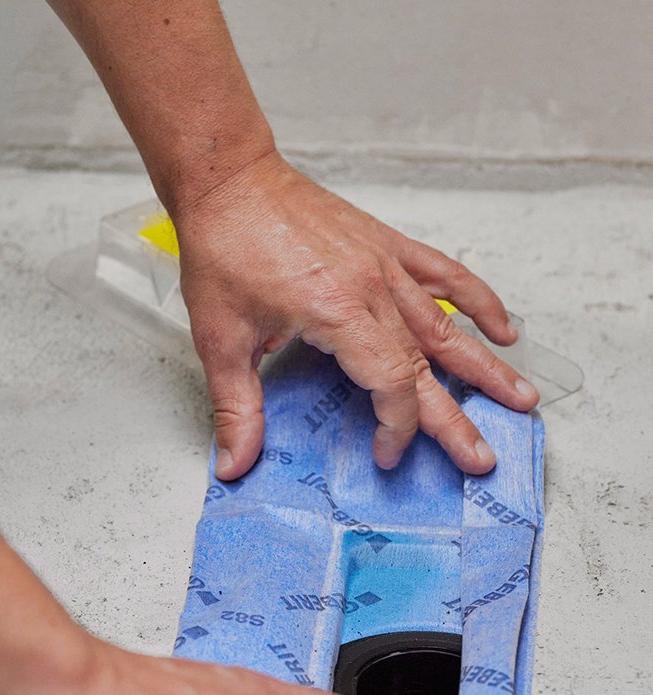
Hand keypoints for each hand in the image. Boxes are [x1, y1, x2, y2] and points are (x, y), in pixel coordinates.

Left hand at [173, 151, 539, 478]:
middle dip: (457, 418)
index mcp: (338, 313)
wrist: (230, 182)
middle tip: (482, 458)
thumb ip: (236, 409)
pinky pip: (445, 274)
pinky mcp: (385, 245)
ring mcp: (385, 264)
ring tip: (521, 396)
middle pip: (426, 365)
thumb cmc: (224, 252)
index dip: (396, 427)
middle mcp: (372, 288)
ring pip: (447, 323)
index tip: (386, 454)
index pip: (390, 383)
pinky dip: (477, 300)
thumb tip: (233, 465)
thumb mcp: (220, 341)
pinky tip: (503, 326)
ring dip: (486, 365)